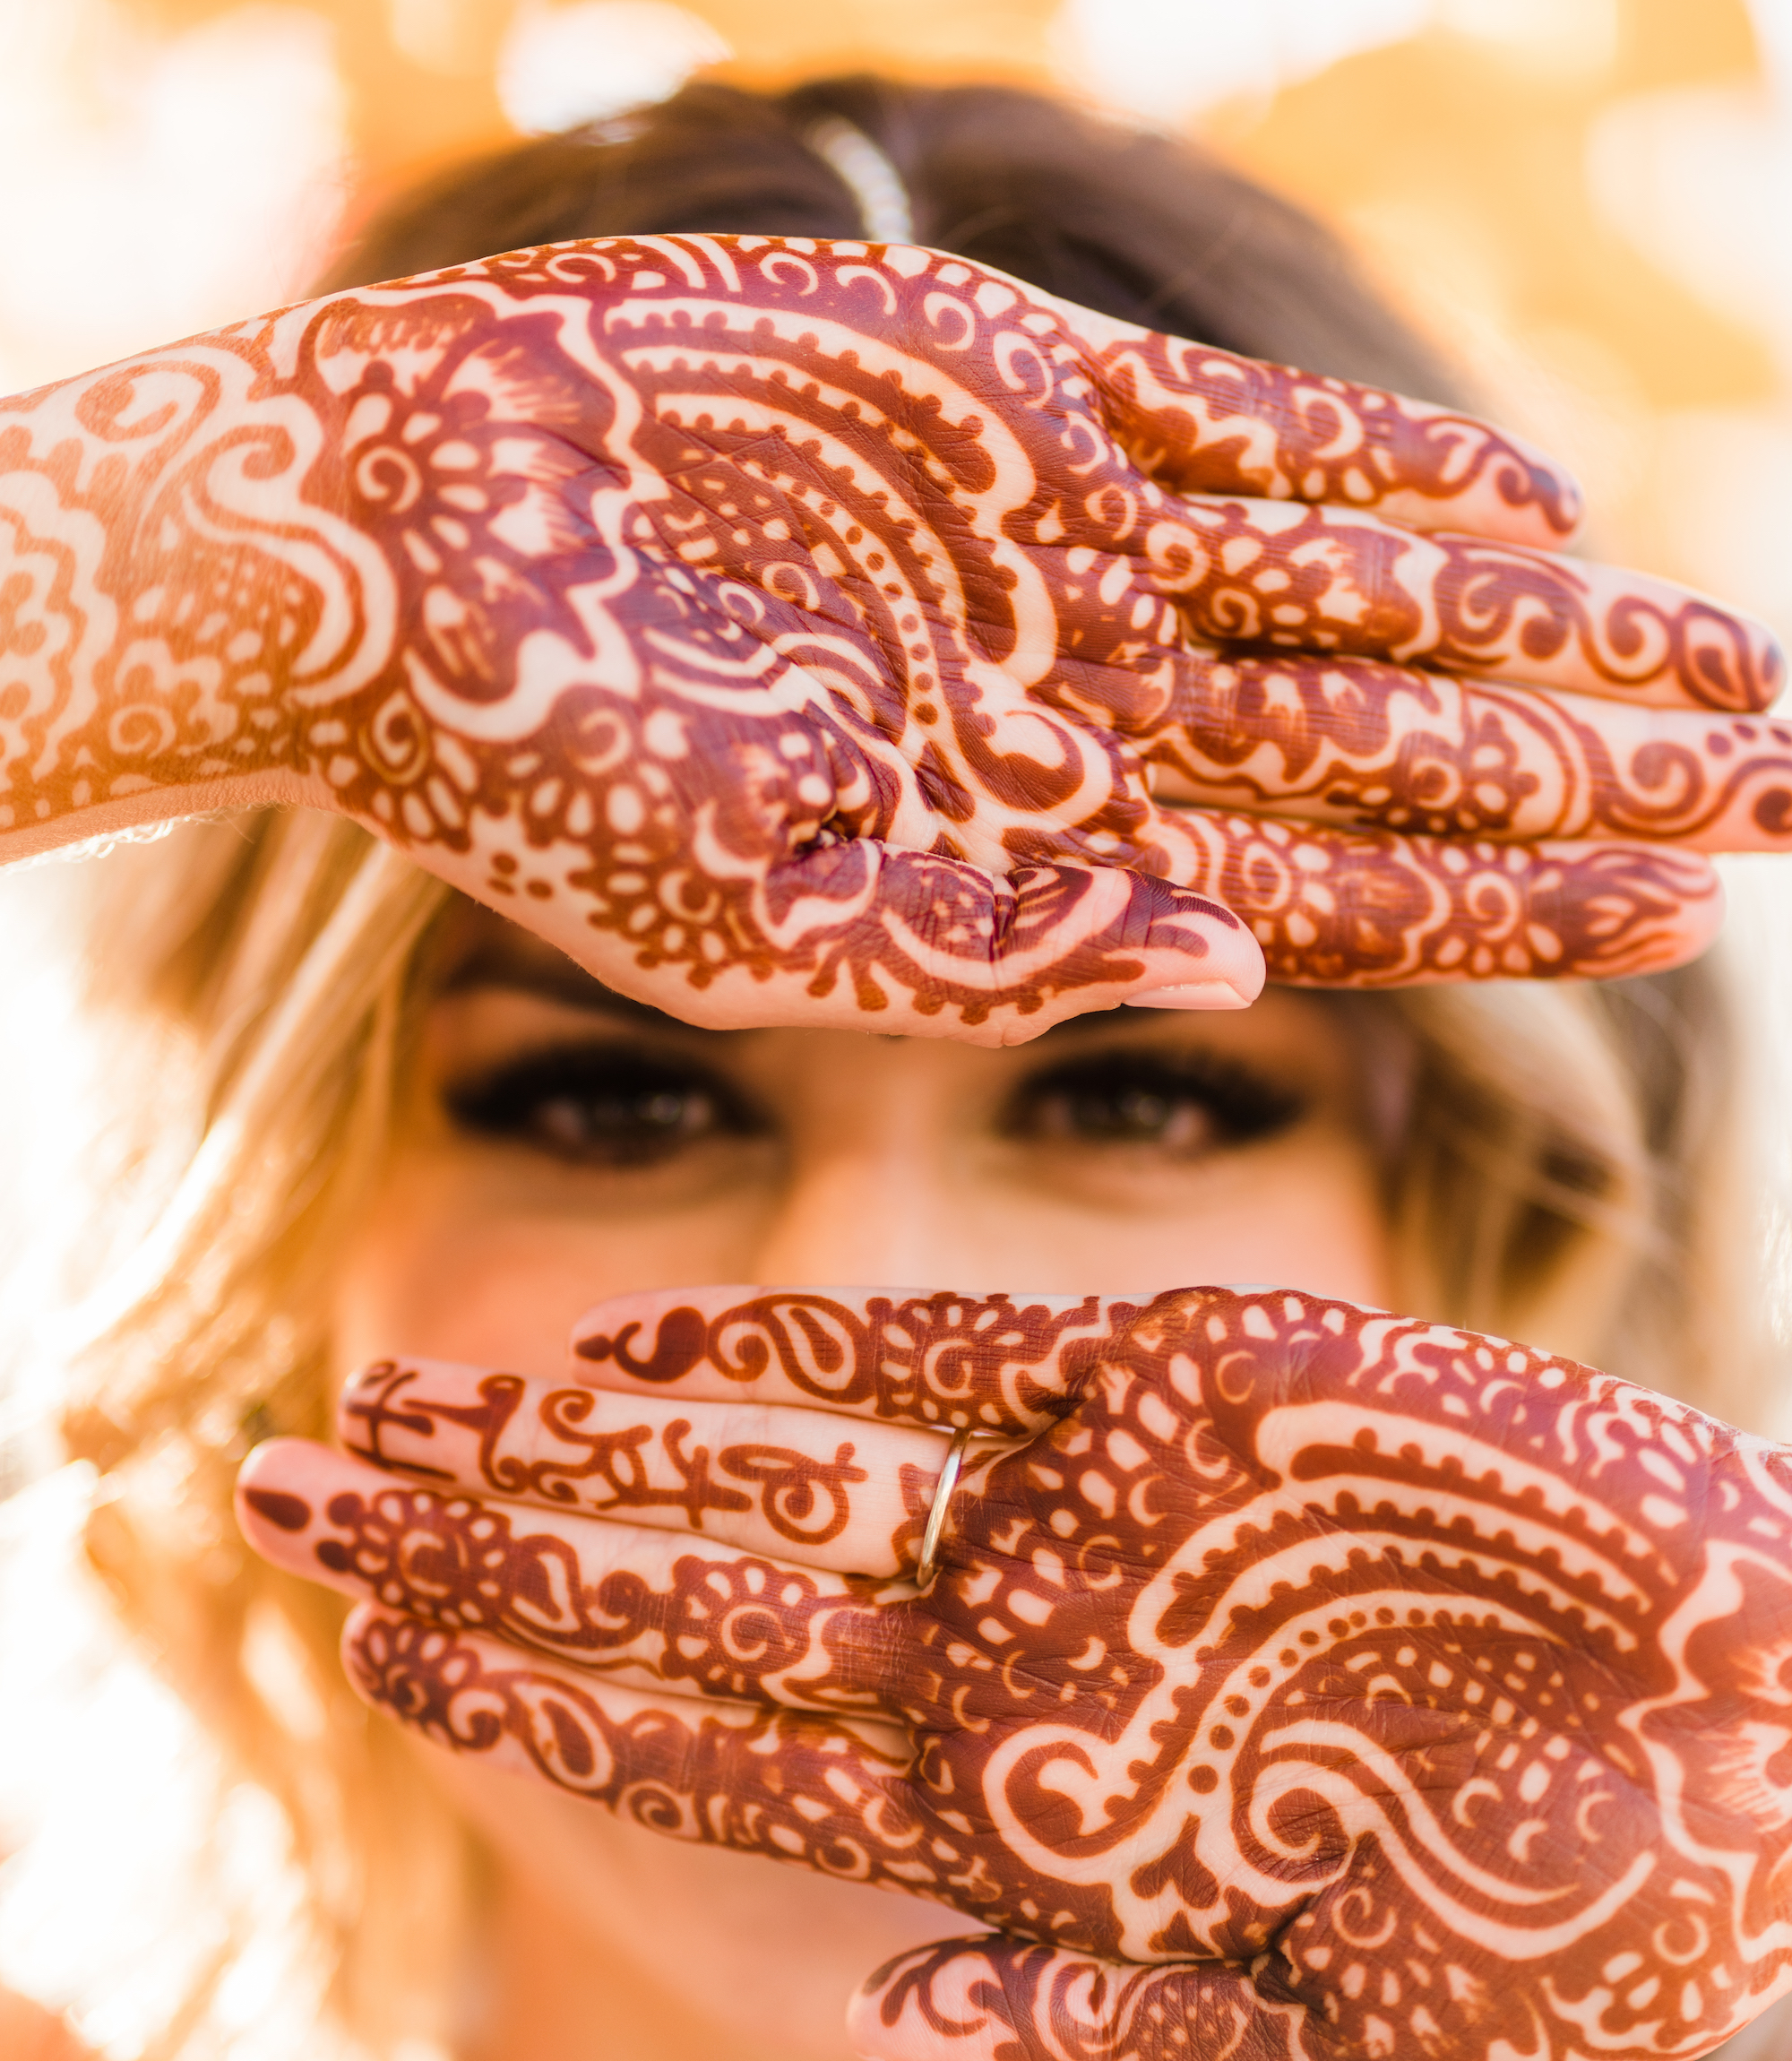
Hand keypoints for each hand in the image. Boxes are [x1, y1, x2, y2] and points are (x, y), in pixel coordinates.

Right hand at [4, 236, 1787, 1037]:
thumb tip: (1221, 958)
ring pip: (1369, 600)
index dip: (1518, 903)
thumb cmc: (527, 773)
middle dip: (1604, 770)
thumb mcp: (746, 918)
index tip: (1699, 900)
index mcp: (1043, 854)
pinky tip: (1535, 511)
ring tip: (1736, 659)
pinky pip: (1247, 445)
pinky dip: (1388, 476)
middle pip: (1401, 755)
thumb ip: (977, 952)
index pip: (1338, 896)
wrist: (394, 554)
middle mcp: (1091, 715)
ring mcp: (1069, 557)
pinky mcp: (1014, 404)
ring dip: (1551, 629)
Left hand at [239, 1285, 1791, 2060]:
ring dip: (579, 1449)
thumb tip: (887, 2011)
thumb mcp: (1325, 2035)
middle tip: (277, 1495)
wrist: (1753, 1751)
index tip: (360, 1649)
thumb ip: (1102, 2018)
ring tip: (393, 1412)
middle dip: (481, 1556)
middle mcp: (1008, 1644)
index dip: (527, 1703)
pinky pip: (941, 1361)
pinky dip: (788, 1357)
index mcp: (1013, 1811)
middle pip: (680, 1604)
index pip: (705, 1753)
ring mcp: (1078, 1506)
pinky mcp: (1174, 1376)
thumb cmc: (1566, 1921)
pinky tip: (635, 1358)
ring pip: (768, 1470)